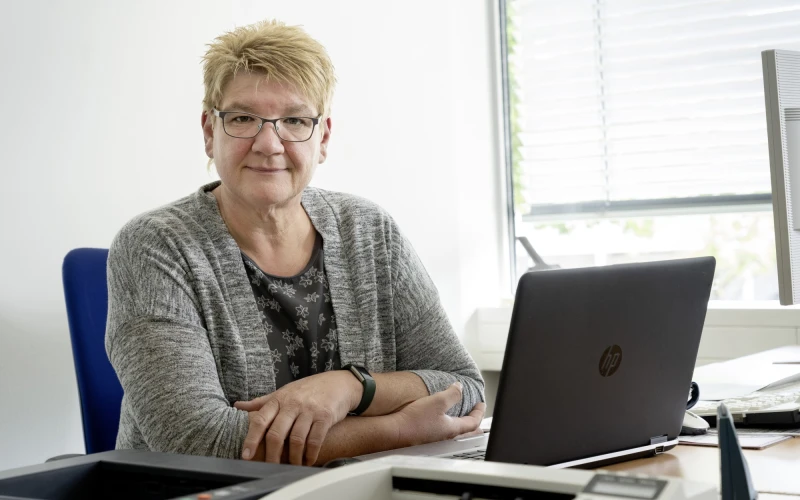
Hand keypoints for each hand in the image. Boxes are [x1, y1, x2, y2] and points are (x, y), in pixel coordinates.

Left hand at [234, 370, 360, 465]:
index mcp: (278, 399)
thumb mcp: (283, 392)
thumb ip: (261, 402)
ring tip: (292, 466)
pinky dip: (310, 454)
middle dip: (272, 455)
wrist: (338, 383)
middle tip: (270, 467)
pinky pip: (315, 440)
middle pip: (277, 433)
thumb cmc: (308, 389)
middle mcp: (292, 404)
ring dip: (293, 458)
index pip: (260, 419)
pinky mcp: (325, 416)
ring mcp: (309, 410)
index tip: (246, 455)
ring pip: (296, 439)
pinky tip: (308, 460)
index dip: (251, 438)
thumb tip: (237, 406)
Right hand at [391, 382, 485, 447]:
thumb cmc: (415, 420)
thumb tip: (460, 387)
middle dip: (474, 422)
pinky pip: (443, 431)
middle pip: (466, 431)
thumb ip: (452, 394)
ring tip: (461, 415)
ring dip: (461, 423)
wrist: (395, 431)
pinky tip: (440, 419)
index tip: (481, 404)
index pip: (473, 422)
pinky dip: (448, 424)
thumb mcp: (438, 401)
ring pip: (455, 432)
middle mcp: (446, 436)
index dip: (479, 412)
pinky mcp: (425, 437)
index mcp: (453, 428)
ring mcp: (435, 438)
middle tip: (476, 414)